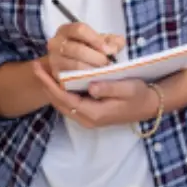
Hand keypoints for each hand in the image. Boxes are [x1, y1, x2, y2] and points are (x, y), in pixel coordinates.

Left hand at [31, 61, 160, 128]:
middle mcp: (88, 119)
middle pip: (59, 103)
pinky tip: (58, 80)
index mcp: (95, 113)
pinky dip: (60, 92)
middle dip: (46, 85)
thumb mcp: (129, 88)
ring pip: (63, 104)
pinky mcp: (90, 114)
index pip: (65, 99)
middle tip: (36, 67)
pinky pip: (70, 104)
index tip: (40, 69)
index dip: (50, 84)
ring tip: (43, 72)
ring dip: (51, 89)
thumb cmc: (140, 95)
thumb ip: (110, 87)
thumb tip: (90, 87)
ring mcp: (88, 118)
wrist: (150, 106)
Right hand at [47, 22, 123, 74]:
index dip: (96, 40)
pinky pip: (72, 77)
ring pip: (75, 65)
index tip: (109, 50)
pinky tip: (96, 78)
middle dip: (98, 58)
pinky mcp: (56, 74)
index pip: (80, 30)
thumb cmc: (92, 50)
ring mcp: (54, 59)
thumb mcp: (103, 42)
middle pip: (78, 50)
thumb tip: (114, 48)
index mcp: (67, 30)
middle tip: (108, 64)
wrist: (78, 66)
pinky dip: (86, 78)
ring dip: (93, 69)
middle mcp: (56, 43)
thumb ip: (113, 42)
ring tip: (104, 71)